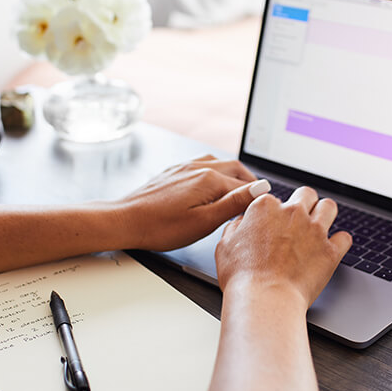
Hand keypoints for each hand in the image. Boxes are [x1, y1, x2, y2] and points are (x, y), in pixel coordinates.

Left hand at [118, 155, 270, 250]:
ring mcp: (185, 167)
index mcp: (210, 179)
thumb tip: (261, 189)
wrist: (126, 220)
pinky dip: (215, 172)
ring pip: (219, 163)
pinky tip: (212, 182)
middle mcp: (199, 167)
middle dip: (249, 182)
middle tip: (258, 197)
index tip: (264, 210)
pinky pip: (202, 164)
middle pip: (235, 169)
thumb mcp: (204, 221)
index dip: (257, 199)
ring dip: (233, 174)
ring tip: (239, 189)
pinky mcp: (174, 171)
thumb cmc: (161, 227)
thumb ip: (234, 203)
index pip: (245, 187)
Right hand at [215, 186, 352, 308]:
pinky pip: (344, 238)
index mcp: (265, 207)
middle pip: (306, 195)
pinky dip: (339, 242)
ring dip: (324, 214)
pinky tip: (331, 248)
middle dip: (303, 204)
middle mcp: (292, 213)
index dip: (273, 212)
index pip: (274, 199)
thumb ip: (236, 227)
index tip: (272, 224)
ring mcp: (314, 230)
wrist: (265, 298)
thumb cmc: (242, 276)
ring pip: (329, 207)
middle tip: (298, 219)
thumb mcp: (225, 245)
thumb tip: (242, 222)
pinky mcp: (330, 251)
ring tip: (318, 227)